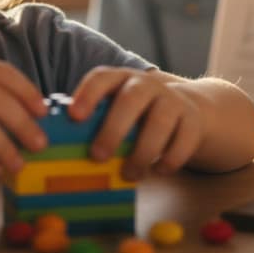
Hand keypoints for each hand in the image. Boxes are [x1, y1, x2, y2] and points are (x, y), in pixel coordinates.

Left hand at [70, 67, 202, 181]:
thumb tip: (60, 147)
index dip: (87, 94)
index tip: (74, 116)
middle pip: (131, 99)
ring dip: (142, 151)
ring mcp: (172, 100)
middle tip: (97, 157)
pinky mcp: (193, 120)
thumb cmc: (139, 115)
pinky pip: (185, 139)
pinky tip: (158, 170)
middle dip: (113, 128)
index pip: (102, 78)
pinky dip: (171, 158)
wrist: (189, 109)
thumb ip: (96, 122)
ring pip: (160, 121)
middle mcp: (147, 85)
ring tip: (129, 174)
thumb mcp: (118, 110)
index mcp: (121, 79)